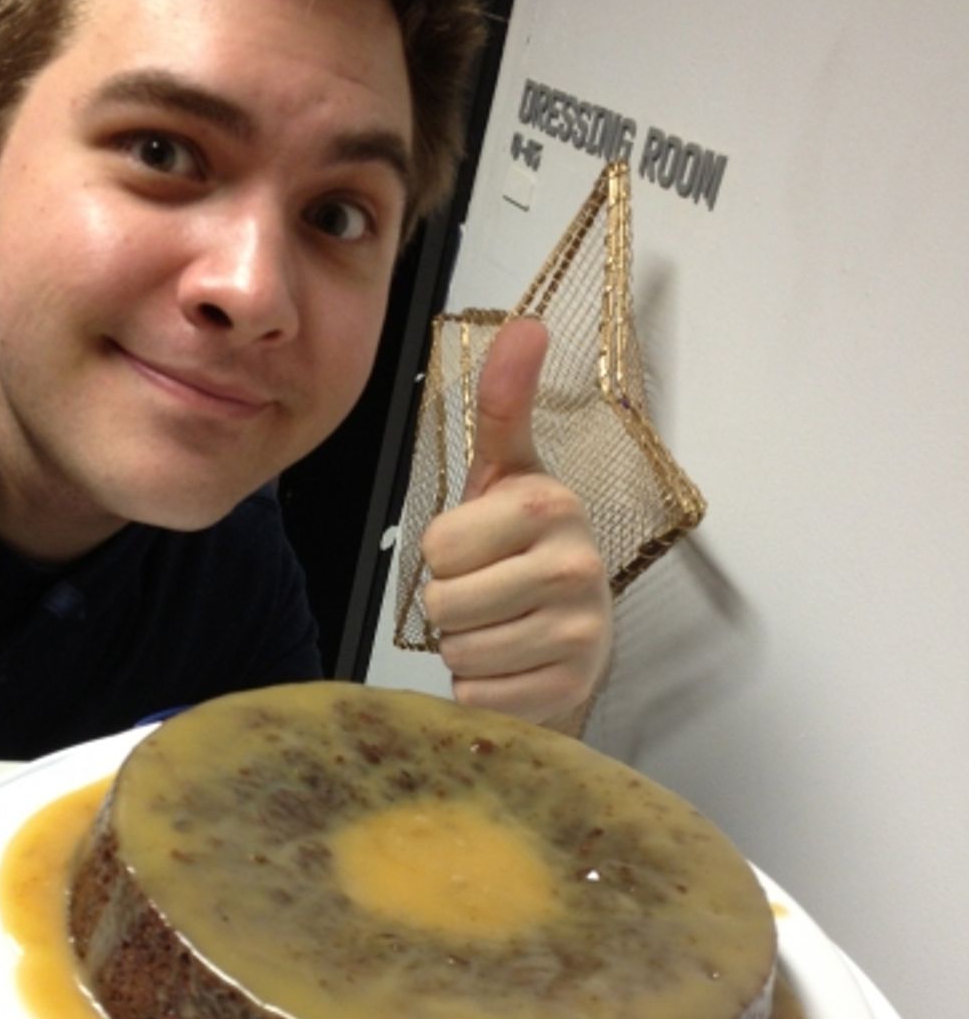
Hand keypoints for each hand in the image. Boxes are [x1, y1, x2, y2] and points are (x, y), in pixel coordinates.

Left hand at [420, 317, 611, 732]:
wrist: (574, 634)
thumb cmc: (524, 547)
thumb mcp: (507, 473)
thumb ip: (503, 404)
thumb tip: (526, 322)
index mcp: (551, 503)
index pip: (438, 545)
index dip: (445, 554)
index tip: (481, 550)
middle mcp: (576, 564)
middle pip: (443, 601)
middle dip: (451, 605)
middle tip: (489, 596)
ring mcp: (580, 631)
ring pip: (458, 652)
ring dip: (464, 648)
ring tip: (502, 628)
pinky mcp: (572, 687)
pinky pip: (478, 696)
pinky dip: (483, 690)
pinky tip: (514, 667)